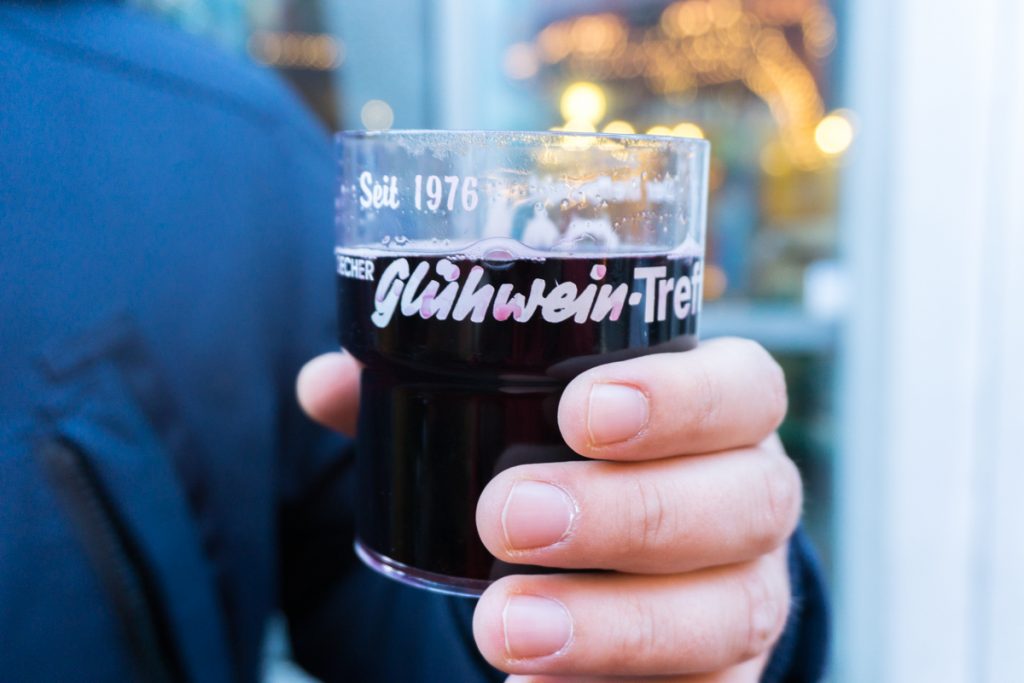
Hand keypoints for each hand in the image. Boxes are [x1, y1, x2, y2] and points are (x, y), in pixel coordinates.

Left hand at [297, 337, 800, 681]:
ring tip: (506, 628)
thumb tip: (326, 385)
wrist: (643, 558)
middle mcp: (754, 499)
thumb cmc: (584, 465)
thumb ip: (437, 390)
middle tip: (509, 519)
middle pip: (740, 502)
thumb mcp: (533, 415)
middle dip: (626, 512)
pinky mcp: (730, 675)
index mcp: (723, 414)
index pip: (743, 389)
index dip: (681, 399)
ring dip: (616, 624)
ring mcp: (748, 594)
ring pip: (728, 612)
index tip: (580, 413)